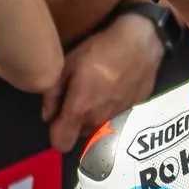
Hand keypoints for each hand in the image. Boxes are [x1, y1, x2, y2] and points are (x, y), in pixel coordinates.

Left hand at [43, 11, 162, 151]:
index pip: (61, 144)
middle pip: (78, 134)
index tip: (57, 115)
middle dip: (73, 121)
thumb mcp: (67, 64)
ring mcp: (117, 118)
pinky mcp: (131, 111)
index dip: (55, 132)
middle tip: (76, 95)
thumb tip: (47, 115)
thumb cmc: (100, 50)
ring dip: (91, 115)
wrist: (140, 44)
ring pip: (96, 127)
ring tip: (95, 89)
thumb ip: (52, 93)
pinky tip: (112, 87)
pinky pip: (113, 118)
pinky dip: (108, 108)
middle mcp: (98, 121)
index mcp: (79, 110)